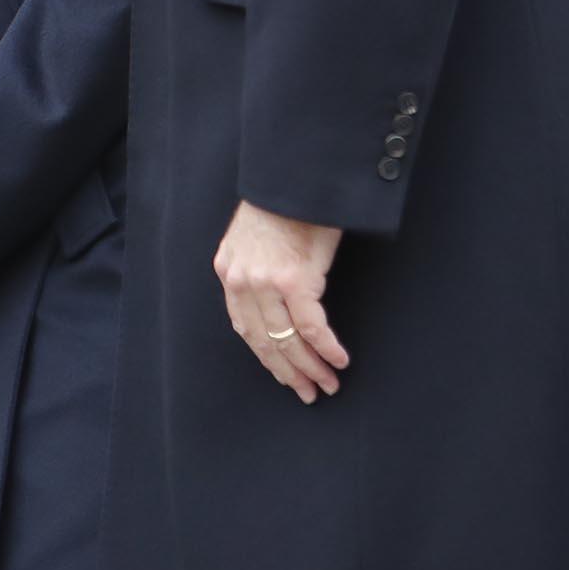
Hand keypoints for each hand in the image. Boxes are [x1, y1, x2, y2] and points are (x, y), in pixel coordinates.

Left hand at [215, 201, 350, 403]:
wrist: (294, 176)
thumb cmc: (284, 204)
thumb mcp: (254, 237)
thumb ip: (256, 267)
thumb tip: (275, 297)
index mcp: (228, 271)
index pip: (245, 327)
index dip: (267, 355)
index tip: (283, 373)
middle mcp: (241, 281)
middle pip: (265, 341)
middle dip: (288, 371)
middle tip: (308, 392)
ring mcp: (266, 283)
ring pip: (288, 340)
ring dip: (310, 368)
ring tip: (328, 385)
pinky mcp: (294, 281)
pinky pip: (312, 327)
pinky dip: (327, 349)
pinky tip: (340, 362)